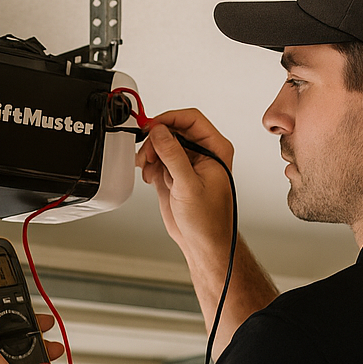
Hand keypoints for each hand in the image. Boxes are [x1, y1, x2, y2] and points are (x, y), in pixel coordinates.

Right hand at [134, 109, 235, 257]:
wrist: (203, 243)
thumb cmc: (208, 221)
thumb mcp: (189, 185)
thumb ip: (173, 156)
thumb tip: (160, 132)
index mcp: (215, 149)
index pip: (192, 119)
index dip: (170, 119)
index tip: (152, 127)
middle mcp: (202, 153)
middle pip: (173, 129)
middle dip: (156, 140)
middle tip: (147, 154)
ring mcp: (187, 163)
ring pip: (163, 144)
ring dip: (150, 153)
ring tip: (146, 168)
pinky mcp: (174, 174)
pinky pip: (157, 159)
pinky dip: (149, 165)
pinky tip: (149, 177)